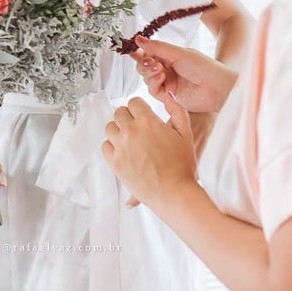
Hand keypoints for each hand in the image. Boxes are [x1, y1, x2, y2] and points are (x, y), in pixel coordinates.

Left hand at [102, 95, 196, 209]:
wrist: (175, 193)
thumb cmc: (182, 166)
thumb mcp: (186, 133)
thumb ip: (177, 111)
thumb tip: (167, 97)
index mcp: (148, 122)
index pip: (133, 102)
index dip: (139, 107)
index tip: (142, 113)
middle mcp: (131, 132)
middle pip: (119, 112)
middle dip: (128, 116)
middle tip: (136, 125)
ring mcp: (121, 148)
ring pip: (110, 128)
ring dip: (118, 129)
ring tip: (129, 138)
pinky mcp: (115, 163)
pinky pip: (105, 146)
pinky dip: (112, 145)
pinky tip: (123, 150)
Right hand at [129, 35, 237, 112]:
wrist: (217, 88)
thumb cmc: (204, 67)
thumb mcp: (179, 53)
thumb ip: (157, 47)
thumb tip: (138, 38)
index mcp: (170, 56)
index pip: (149, 53)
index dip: (141, 53)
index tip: (134, 51)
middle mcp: (167, 69)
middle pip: (145, 67)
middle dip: (145, 64)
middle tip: (151, 63)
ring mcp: (168, 82)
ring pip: (147, 79)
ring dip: (150, 74)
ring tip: (160, 71)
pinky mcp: (168, 96)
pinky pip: (153, 91)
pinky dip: (154, 84)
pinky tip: (161, 79)